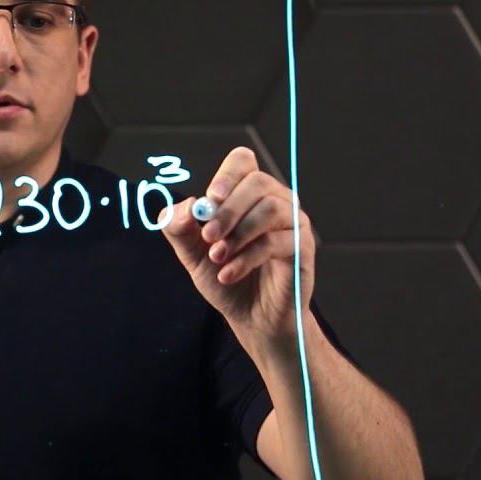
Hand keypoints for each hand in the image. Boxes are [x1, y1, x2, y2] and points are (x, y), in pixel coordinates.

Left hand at [160, 146, 315, 344]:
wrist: (251, 318)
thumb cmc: (225, 278)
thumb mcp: (191, 253)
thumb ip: (178, 228)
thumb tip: (184, 207)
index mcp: (247, 194)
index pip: (243, 161)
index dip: (227, 174)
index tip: (210, 198)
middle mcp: (275, 200)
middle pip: (257, 182)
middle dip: (227, 209)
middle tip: (207, 236)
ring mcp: (292, 222)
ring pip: (270, 208)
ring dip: (237, 234)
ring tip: (217, 258)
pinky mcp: (302, 247)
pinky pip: (276, 242)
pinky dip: (246, 258)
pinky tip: (228, 274)